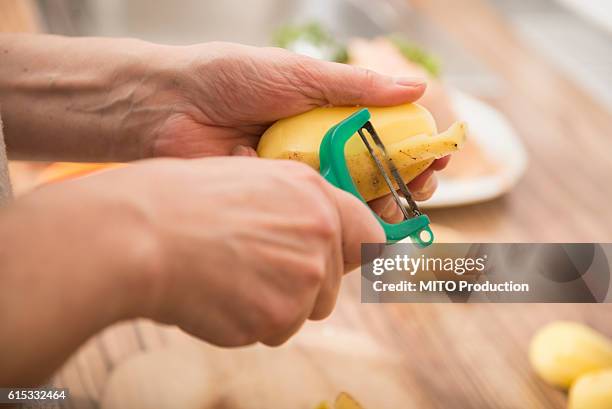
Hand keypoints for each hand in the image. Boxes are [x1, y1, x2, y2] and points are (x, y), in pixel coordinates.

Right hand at [77, 157, 382, 345]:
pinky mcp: (275, 319)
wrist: (141, 235)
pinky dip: (246, 321)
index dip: (359, 254)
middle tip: (252, 267)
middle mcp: (318, 238)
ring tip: (226, 276)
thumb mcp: (252, 181)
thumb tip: (319, 230)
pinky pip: (269, 331)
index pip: (370, 237)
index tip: (352, 265)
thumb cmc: (184, 201)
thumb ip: (296, 206)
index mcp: (314, 197)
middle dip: (300, 284)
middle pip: (330, 285)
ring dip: (271, 305)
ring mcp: (300, 282)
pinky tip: (215, 294)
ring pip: (301, 312)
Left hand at [146, 41, 447, 212]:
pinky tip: (348, 217)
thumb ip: (355, 86)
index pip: (383, 132)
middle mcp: (315, 145)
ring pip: (346, 196)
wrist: (166, 106)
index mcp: (325, 113)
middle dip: (404, 181)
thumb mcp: (299, 75)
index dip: (413, 145)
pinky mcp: (274, 199)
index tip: (438, 154)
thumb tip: (417, 85)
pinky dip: (332, 214)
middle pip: (373, 171)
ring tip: (394, 205)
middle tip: (423, 187)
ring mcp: (296, 175)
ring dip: (376, 204)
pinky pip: (311, 211)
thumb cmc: (229, 79)